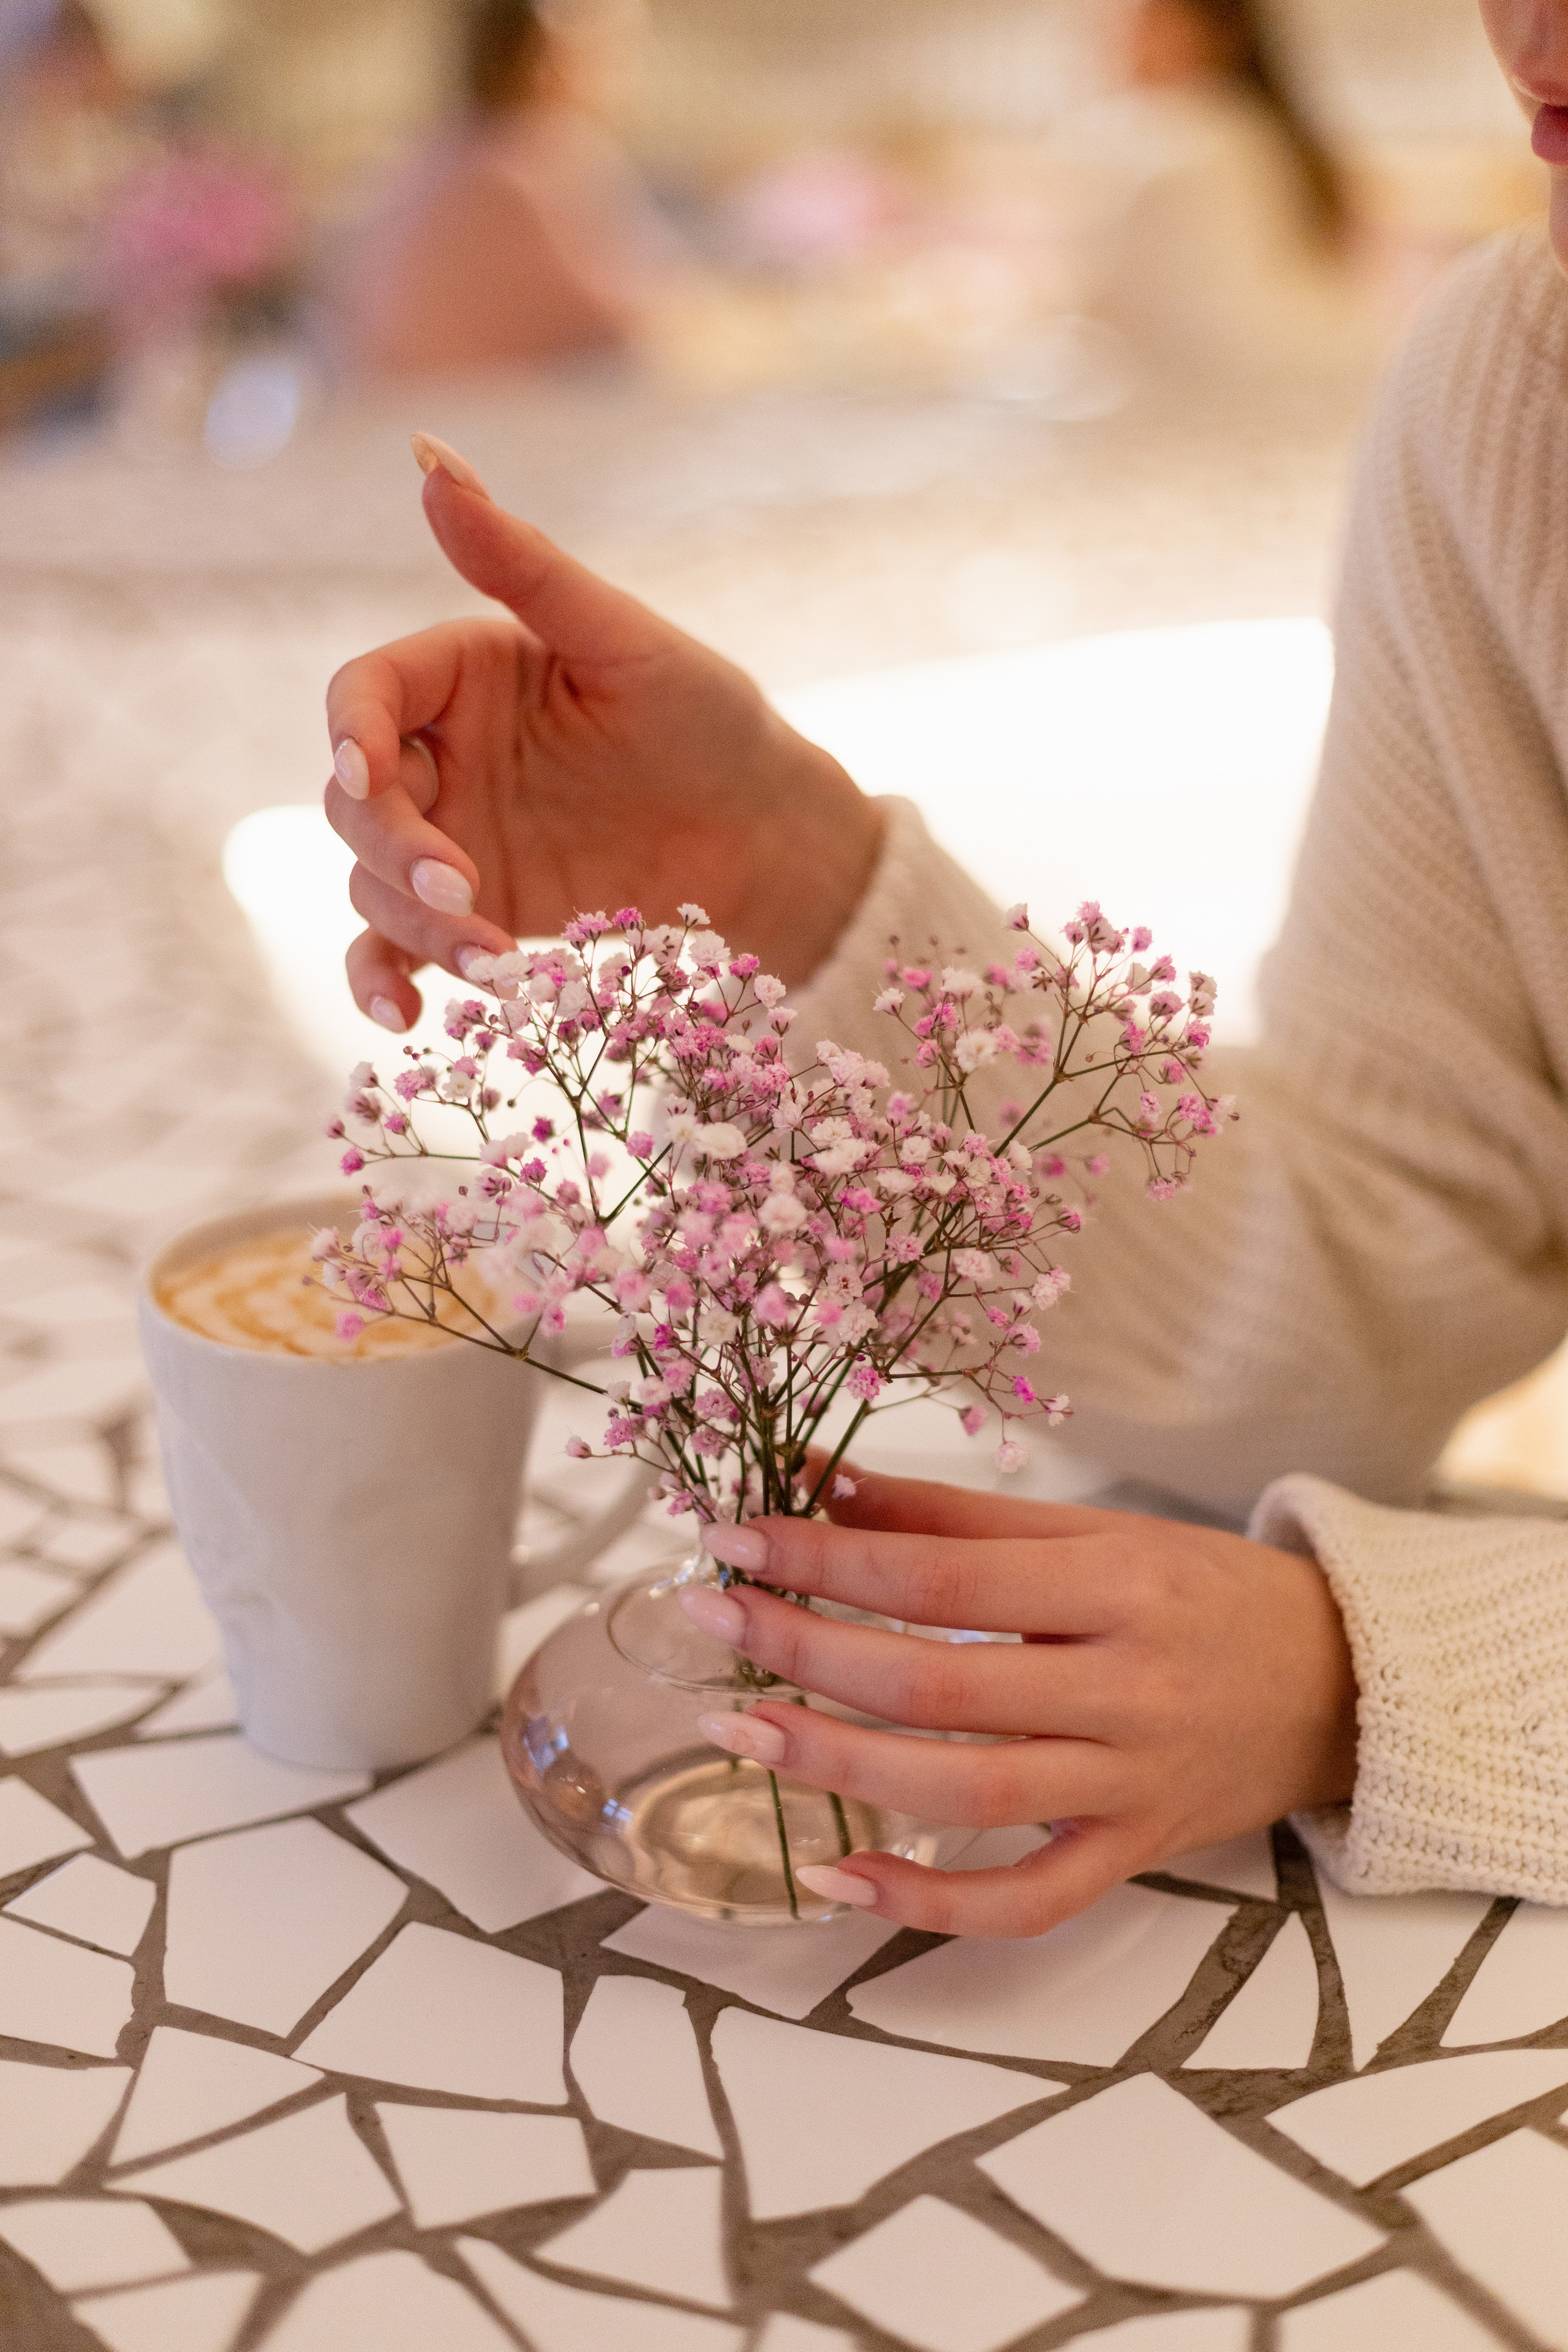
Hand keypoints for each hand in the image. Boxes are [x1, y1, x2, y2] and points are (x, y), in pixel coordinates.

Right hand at [325, 437, 881, 1030]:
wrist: (765, 840)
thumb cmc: (709, 720)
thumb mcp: (621, 638)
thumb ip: (523, 563)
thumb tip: (428, 455)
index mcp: (462, 671)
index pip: (365, 694)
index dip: (351, 736)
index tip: (370, 777)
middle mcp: (441, 755)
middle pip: (355, 801)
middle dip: (394, 847)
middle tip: (461, 886)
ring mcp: (450, 838)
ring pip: (373, 882)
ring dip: (414, 924)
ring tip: (491, 960)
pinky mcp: (470, 915)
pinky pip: (396, 949)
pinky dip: (384, 983)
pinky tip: (406, 1022)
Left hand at [680, 1468, 1357, 1938]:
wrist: (1340, 1684)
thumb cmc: (1202, 1592)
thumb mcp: (1093, 1530)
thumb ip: (950, 1516)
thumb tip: (816, 1481)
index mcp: (1116, 1581)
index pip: (939, 1573)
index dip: (822, 1555)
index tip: (731, 1537)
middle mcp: (1126, 1685)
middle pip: (938, 1682)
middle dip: (806, 1649)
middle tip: (710, 1618)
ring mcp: (1131, 1784)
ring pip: (966, 1790)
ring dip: (839, 1763)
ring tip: (740, 1727)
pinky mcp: (1135, 1856)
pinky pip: (1025, 1901)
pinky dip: (929, 1901)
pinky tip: (839, 1876)